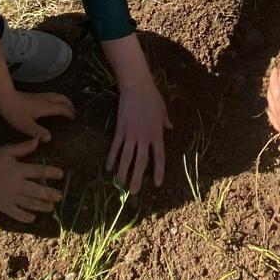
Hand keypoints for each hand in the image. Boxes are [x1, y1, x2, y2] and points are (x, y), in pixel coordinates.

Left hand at [0, 87, 75, 143]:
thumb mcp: (26, 126)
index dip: (70, 113)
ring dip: (64, 100)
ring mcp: (40, 96)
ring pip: (57, 95)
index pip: (62, 108)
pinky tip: (52, 104)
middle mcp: (45, 100)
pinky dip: (57, 99)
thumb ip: (38, 132)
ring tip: (66, 107)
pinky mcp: (35, 95)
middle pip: (62, 98)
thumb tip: (49, 138)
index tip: (74, 119)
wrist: (5, 98)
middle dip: (70, 104)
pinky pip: (51, 95)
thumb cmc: (15, 112)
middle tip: (74, 111)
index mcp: (46, 107)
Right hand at [0, 141, 64, 222]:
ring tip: (51, 207)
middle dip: (50, 194)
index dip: (51, 172)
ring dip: (41, 206)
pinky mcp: (4, 206)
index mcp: (18, 170)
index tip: (61, 174)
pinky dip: (25, 217)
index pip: (39, 171)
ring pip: (29, 204)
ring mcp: (10, 197)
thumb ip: (23, 147)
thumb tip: (38, 141)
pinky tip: (33, 218)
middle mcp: (17, 185)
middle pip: (38, 191)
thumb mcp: (6, 151)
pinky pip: (16, 213)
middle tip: (59, 196)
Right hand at [108, 78, 170, 194]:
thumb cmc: (151, 96)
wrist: (136, 87)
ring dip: (123, 172)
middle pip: (141, 162)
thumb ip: (165, 120)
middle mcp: (144, 138)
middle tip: (134, 192)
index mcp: (157, 134)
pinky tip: (109, 168)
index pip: (159, 157)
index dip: (158, 171)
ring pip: (126, 158)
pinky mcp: (120, 130)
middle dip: (137, 178)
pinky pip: (116, 147)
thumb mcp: (162, 109)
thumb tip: (171, 127)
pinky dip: (112, 158)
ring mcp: (131, 134)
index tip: (156, 184)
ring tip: (120, 185)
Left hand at [266, 56, 279, 146]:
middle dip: (274, 76)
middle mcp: (278, 105)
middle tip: (276, 68)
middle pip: (273, 86)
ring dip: (270, 89)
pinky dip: (270, 106)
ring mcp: (277, 116)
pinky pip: (271, 114)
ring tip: (271, 84)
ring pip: (270, 99)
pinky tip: (271, 107)